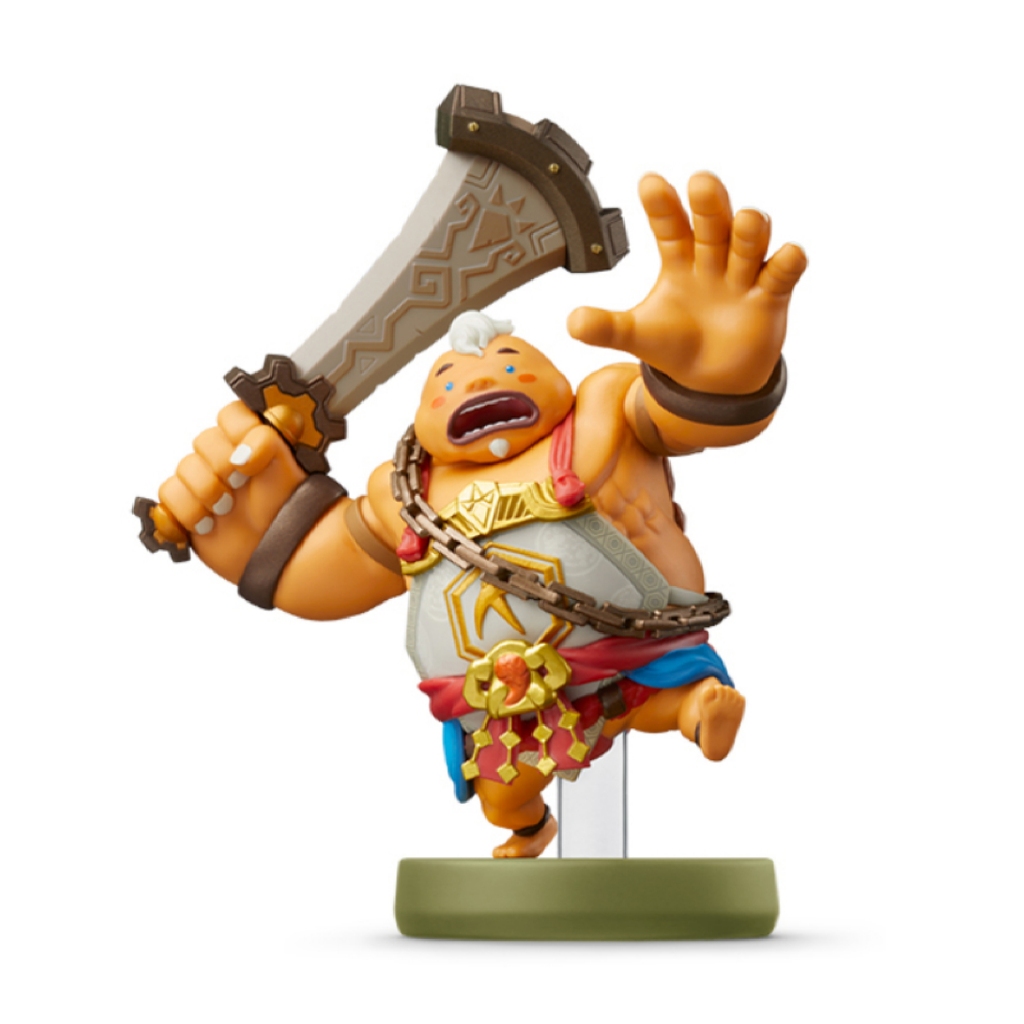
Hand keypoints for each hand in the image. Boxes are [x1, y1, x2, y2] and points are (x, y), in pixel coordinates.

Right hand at [155, 401, 305, 581]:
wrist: (277, 554)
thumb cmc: (288, 511)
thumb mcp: (287, 469)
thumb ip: (267, 442)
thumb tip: (239, 451)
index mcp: (252, 440)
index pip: (231, 415)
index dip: (237, 434)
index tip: (251, 462)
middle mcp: (227, 456)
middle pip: (203, 440)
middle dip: (221, 468)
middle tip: (239, 489)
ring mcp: (205, 480)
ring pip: (183, 467)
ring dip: (205, 493)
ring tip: (225, 511)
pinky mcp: (187, 505)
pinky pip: (168, 494)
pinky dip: (187, 511)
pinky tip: (208, 525)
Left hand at [567, 172, 806, 394]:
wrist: (711, 381)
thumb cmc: (676, 344)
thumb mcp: (637, 336)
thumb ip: (607, 327)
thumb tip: (572, 323)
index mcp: (679, 260)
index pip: (669, 226)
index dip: (661, 205)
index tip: (649, 182)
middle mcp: (712, 259)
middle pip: (713, 223)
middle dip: (710, 203)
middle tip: (701, 183)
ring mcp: (743, 275)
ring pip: (749, 241)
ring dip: (748, 229)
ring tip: (744, 221)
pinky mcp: (770, 297)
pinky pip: (781, 273)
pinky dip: (787, 262)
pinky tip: (789, 253)